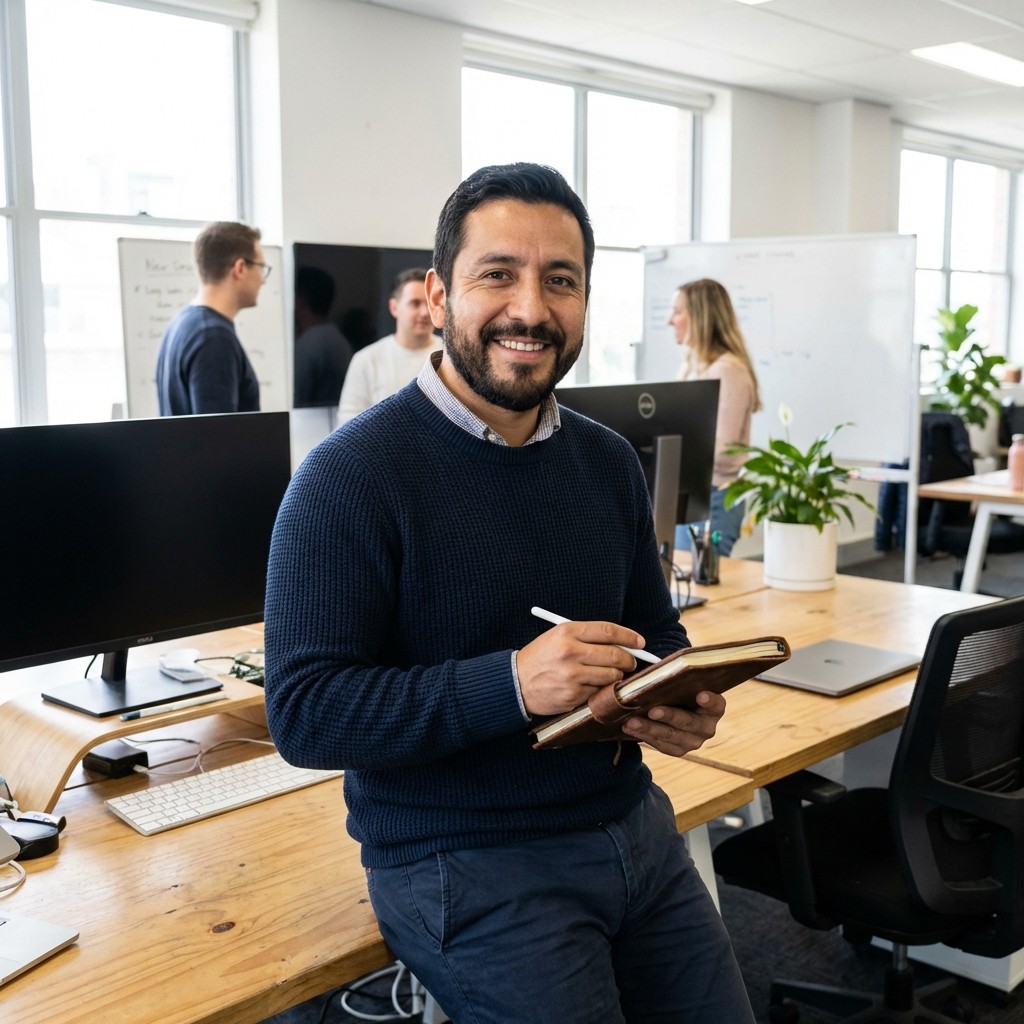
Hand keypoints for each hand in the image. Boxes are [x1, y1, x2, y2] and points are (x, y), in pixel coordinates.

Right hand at [516, 620, 646, 716]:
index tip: (640, 642)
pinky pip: (599, 692)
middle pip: (615, 654)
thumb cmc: (541, 657)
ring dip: (614, 676)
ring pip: (611, 675)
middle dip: (629, 659)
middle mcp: (570, 652)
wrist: (515, 682)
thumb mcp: (558, 637)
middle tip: (630, 661)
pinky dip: (599, 690)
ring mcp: (572, 675)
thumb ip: (588, 637)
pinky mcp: (573, 695)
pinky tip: (587, 686)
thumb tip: (622, 642)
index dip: (629, 636)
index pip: (608, 631)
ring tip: (605, 674)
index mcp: (567, 632)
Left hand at [621, 691, 725, 756]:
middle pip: (689, 722)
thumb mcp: (682, 685)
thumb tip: (659, 672)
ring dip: (649, 728)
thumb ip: (678, 681)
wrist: (675, 709)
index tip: (701, 695)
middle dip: (669, 716)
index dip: (710, 701)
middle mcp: (707, 727)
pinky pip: (660, 745)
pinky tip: (629, 727)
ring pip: (671, 736)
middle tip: (653, 710)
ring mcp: (693, 741)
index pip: (717, 704)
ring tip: (632, 721)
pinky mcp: (678, 750)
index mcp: (714, 708)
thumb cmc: (679, 692)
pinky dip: (643, 735)